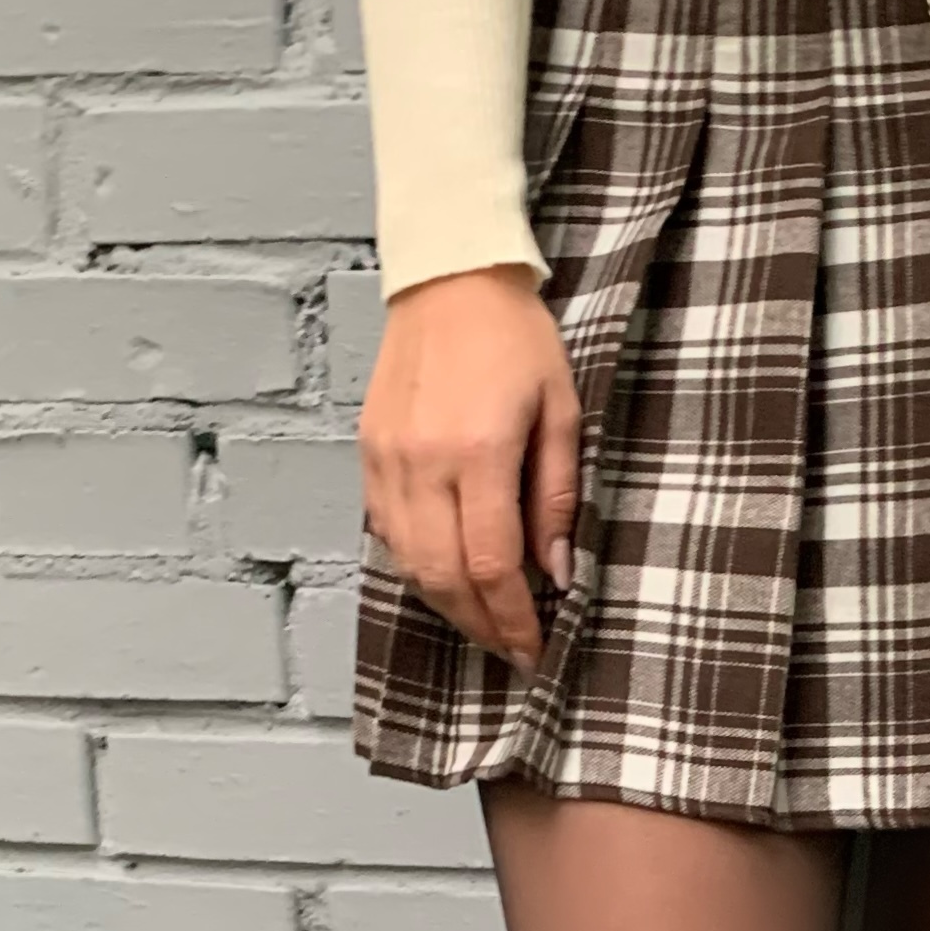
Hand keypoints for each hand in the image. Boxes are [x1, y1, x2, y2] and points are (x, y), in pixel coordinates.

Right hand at [359, 264, 580, 675]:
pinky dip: (418, 566)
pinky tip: (447, 576)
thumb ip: (556, 494)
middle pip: (445, 576)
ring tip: (484, 623)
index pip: (491, 563)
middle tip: (511, 650)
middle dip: (481, 624)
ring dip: (448, 605)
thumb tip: (556, 571)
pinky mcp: (369, 454)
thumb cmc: (517, 340)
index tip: (535, 649)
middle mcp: (423, 463)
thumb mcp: (561, 411)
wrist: (449, 279)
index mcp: (477, 451)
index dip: (513, 618)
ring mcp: (387, 460)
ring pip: (410, 563)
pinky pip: (388, 532)